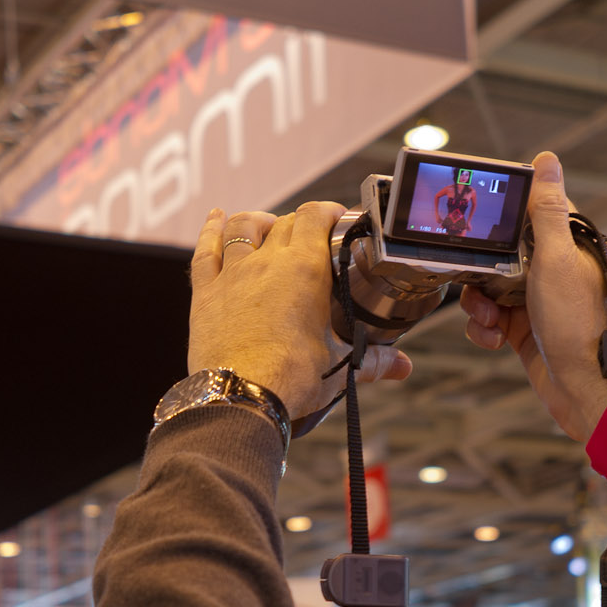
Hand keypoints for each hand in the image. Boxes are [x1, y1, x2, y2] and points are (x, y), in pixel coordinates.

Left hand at [188, 204, 412, 419]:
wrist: (241, 395)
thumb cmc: (292, 379)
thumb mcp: (340, 365)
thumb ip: (375, 361)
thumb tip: (401, 367)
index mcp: (305, 270)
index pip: (315, 217)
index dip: (328, 210)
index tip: (337, 216)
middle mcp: (267, 262)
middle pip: (284, 222)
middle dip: (300, 222)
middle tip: (310, 236)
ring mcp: (233, 274)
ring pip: (243, 227)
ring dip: (258, 220)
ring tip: (267, 224)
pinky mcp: (206, 292)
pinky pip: (206, 250)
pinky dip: (211, 229)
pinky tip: (216, 217)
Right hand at [461, 152, 606, 440]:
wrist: (591, 394)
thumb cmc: (581, 329)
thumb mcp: (556, 261)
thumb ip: (547, 212)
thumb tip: (547, 161)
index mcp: (569, 249)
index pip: (531, 216)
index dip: (502, 218)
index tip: (477, 223)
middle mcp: (556, 273)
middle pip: (502, 254)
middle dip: (481, 270)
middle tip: (476, 283)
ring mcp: (540, 304)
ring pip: (491, 289)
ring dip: (480, 304)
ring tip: (490, 321)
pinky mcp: (528, 332)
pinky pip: (493, 321)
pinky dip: (485, 330)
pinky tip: (493, 339)